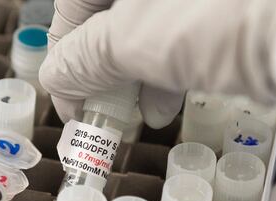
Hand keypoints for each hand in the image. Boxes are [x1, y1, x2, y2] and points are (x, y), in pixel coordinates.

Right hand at [40, 0, 275, 127]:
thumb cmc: (220, 17)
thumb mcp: (135, 40)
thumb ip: (84, 57)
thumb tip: (55, 78)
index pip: (72, 6)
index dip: (62, 56)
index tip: (65, 100)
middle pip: (108, 20)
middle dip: (101, 72)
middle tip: (99, 110)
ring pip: (142, 31)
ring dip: (133, 78)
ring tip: (134, 115)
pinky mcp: (214, 13)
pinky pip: (174, 39)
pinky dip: (165, 73)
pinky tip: (164, 105)